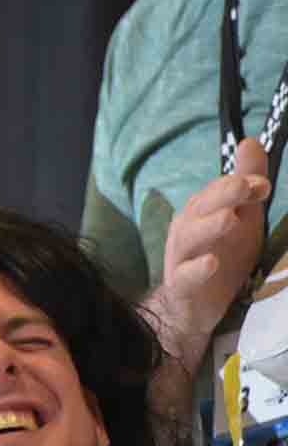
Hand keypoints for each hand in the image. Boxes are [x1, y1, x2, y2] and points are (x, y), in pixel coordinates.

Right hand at [157, 136, 270, 360]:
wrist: (194, 304)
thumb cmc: (220, 254)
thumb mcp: (241, 216)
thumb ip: (245, 181)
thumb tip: (250, 142)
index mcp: (202, 210)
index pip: (218, 191)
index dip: (239, 184)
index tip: (263, 184)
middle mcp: (187, 228)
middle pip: (201, 208)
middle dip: (223, 195)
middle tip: (244, 186)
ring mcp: (181, 256)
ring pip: (189, 238)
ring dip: (209, 227)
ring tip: (230, 220)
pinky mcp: (182, 284)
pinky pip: (186, 275)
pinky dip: (197, 269)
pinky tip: (212, 263)